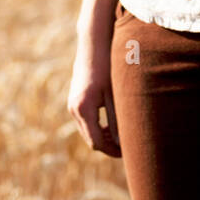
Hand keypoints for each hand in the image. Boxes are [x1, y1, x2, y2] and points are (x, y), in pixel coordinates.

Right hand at [67, 30, 121, 157]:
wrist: (92, 46)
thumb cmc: (107, 67)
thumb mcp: (114, 94)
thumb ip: (117, 119)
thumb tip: (123, 143)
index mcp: (84, 109)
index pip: (97, 142)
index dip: (112, 150)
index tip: (127, 152)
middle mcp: (74, 109)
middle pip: (91, 139)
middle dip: (109, 145)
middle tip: (128, 146)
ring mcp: (72, 106)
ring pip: (88, 132)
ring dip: (103, 136)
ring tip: (122, 134)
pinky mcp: (74, 102)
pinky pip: (85, 122)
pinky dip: (98, 126)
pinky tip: (112, 123)